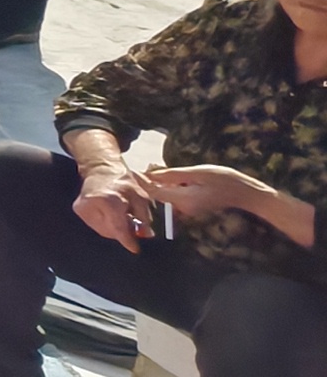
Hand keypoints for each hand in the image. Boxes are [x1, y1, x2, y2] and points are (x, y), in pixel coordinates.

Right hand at [71, 163, 154, 249]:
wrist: (101, 169)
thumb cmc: (122, 181)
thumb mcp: (140, 196)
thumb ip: (144, 217)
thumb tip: (146, 235)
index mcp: (110, 200)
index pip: (118, 228)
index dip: (127, 241)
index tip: (135, 249)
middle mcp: (93, 205)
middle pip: (111, 232)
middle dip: (124, 232)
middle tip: (132, 224)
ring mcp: (83, 208)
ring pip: (103, 231)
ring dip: (115, 228)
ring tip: (120, 215)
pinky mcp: (78, 210)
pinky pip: (95, 226)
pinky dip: (106, 224)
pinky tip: (109, 213)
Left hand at [141, 164, 312, 245]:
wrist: (246, 193)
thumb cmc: (225, 180)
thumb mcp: (197, 173)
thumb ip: (173, 175)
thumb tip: (152, 174)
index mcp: (183, 201)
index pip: (154, 192)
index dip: (141, 182)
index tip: (131, 170)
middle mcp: (183, 209)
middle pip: (158, 195)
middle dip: (150, 181)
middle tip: (141, 166)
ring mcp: (188, 210)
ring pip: (166, 195)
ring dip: (160, 183)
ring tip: (152, 168)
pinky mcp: (192, 207)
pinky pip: (175, 197)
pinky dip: (170, 187)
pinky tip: (171, 176)